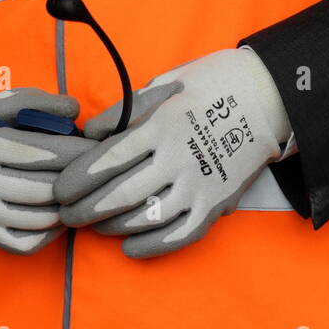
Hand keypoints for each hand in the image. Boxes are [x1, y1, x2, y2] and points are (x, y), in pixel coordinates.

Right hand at [0, 89, 96, 254]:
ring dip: (67, 206)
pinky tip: (59, 214)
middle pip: (43, 189)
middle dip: (76, 180)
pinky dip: (50, 233)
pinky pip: (25, 244)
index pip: (39, 153)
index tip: (95, 148)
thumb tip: (74, 112)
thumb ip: (37, 102)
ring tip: (80, 191)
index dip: (75, 151)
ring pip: (39, 218)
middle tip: (95, 172)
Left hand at [54, 47, 291, 258]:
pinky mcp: (216, 203)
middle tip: (67, 215)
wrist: (268, 95)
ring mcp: (198, 184)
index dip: (79, 179)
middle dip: (86, 210)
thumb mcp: (166, 82)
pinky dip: (150, 245)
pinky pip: (179, 234)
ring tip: (96, 225)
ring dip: (113, 227)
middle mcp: (177, 157)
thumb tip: (93, 132)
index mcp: (162, 124)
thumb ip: (128, 109)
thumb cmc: (211, 82)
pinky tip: (129, 246)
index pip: (108, 160)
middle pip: (120, 194)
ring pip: (146, 218)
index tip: (60, 189)